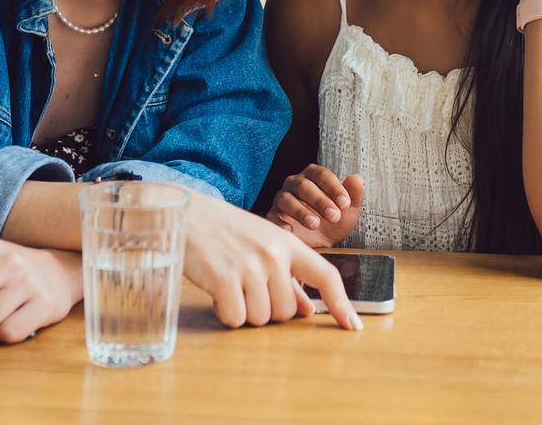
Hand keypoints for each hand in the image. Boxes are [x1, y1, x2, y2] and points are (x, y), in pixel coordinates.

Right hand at [184, 193, 362, 330]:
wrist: (187, 214)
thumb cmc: (226, 232)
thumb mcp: (262, 246)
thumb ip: (288, 277)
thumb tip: (308, 310)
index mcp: (288, 244)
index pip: (326, 275)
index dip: (342, 304)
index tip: (353, 326)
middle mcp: (274, 254)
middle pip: (286, 312)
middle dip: (266, 308)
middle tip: (246, 286)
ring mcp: (250, 266)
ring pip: (260, 318)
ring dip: (244, 310)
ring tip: (230, 284)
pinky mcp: (225, 278)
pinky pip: (235, 318)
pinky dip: (226, 313)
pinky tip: (217, 291)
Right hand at [266, 165, 365, 248]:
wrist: (320, 243)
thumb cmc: (335, 220)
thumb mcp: (349, 210)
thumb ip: (354, 194)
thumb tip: (357, 178)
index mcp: (313, 176)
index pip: (322, 174)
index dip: (334, 188)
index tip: (345, 204)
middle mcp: (295, 183)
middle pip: (304, 186)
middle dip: (320, 201)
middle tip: (335, 216)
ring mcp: (282, 198)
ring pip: (287, 199)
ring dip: (301, 211)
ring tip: (315, 225)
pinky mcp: (273, 216)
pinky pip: (273, 216)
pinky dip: (280, 223)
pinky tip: (291, 231)